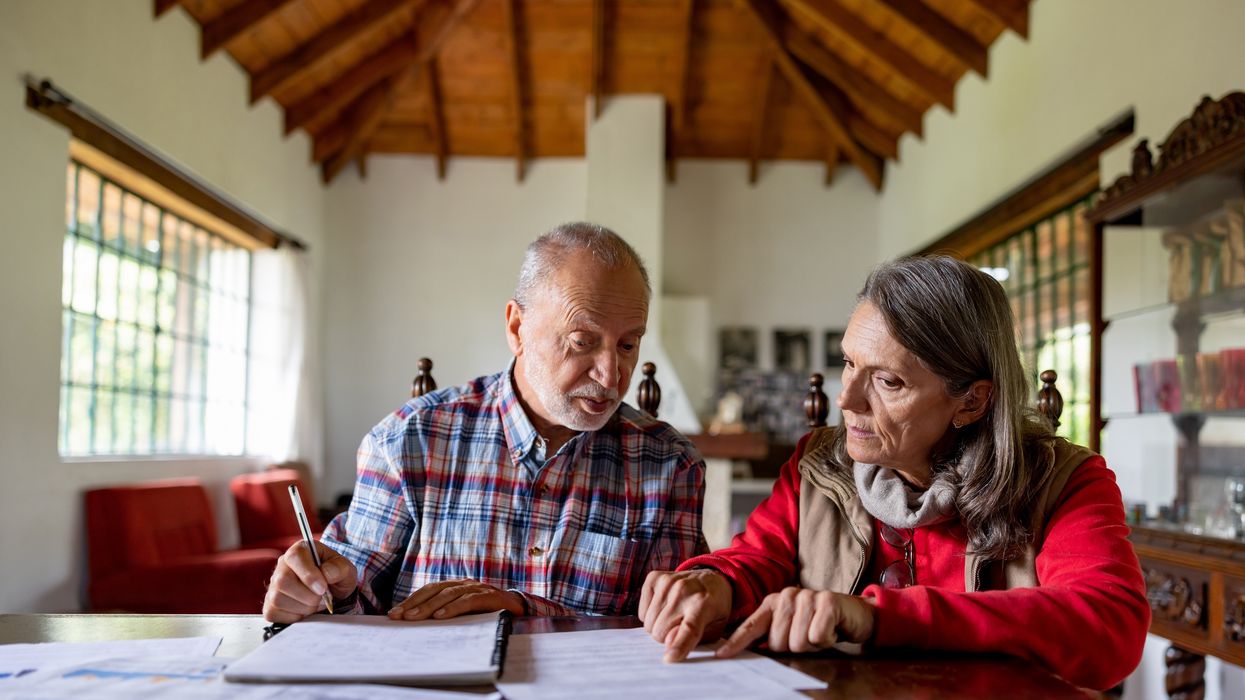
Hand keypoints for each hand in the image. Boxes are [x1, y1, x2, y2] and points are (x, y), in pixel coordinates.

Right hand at [263, 540, 357, 622]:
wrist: (333, 592)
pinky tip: (304, 610)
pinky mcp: (270, 604)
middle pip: (282, 581)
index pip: (295, 557)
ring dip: (302, 607)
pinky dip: (293, 617)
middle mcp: (282, 565)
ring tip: (316, 604)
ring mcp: (273, 585)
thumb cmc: (336, 576)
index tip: (323, 588)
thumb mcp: (346, 569)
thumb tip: (326, 574)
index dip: (308, 575)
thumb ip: (339, 568)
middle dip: (307, 596)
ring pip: (277, 599)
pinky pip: (273, 613)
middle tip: (322, 599)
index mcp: (300, 550)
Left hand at [388, 579, 525, 620]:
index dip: (411, 600)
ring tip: (414, 618)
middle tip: (398, 616)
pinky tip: (440, 616)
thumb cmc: (488, 612)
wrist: (521, 608)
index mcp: (456, 586)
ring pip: (449, 594)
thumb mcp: (465, 612)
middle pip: (435, 590)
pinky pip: (468, 600)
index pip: (429, 590)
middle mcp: (465, 583)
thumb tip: (417, 623)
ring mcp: (478, 588)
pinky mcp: (490, 596)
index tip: (394, 613)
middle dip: (414, 603)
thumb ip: (446, 613)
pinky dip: (453, 608)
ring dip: (429, 606)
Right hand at [638, 569, 732, 662]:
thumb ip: (694, 639)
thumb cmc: (714, 608)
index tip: (669, 658)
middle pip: (660, 631)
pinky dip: (650, 614)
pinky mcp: (654, 578)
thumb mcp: (714, 628)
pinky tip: (665, 606)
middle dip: (666, 637)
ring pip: (648, 622)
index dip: (679, 645)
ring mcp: (667, 582)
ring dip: (659, 626)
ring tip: (674, 615)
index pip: (689, 628)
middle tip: (679, 628)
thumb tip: (668, 641)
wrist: (710, 578)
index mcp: (704, 603)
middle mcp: (683, 590)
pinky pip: (641, 612)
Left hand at [716, 587, 875, 657]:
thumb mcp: (792, 628)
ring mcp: (807, 597)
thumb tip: (750, 651)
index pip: (751, 626)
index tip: (721, 656)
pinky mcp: (827, 601)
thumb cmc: (819, 623)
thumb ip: (772, 635)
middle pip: (778, 642)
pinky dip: (827, 639)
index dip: (736, 643)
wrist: (855, 614)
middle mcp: (787, 596)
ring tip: (820, 631)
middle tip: (808, 636)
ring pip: (798, 641)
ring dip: (813, 645)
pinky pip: (818, 636)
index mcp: (773, 603)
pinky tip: (831, 628)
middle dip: (794, 647)